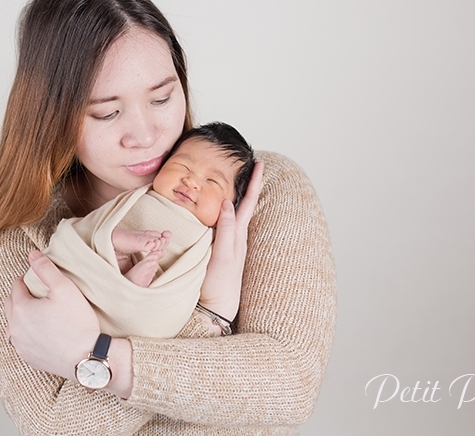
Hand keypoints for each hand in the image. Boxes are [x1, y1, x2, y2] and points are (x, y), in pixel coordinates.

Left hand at [4, 251, 99, 379]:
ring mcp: (20, 346)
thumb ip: (46, 269)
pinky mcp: (29, 359)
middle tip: (39, 294)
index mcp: (21, 309)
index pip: (17, 286)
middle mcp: (14, 329)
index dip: (28, 279)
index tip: (40, 280)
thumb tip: (32, 254)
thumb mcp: (65, 288)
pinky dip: (27, 334)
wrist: (87, 357)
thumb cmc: (78, 322)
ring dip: (21, 316)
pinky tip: (42, 331)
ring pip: (13, 325)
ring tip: (40, 312)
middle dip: (21, 296)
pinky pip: (22, 342)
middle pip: (10, 304)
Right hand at [199, 161, 263, 321]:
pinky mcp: (220, 252)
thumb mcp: (223, 256)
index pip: (248, 202)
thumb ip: (226, 230)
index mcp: (238, 235)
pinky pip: (224, 225)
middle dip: (247, 184)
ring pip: (235, 214)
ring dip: (238, 196)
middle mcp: (236, 237)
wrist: (216, 310)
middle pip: (244, 205)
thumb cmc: (220, 286)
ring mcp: (229, 245)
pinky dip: (225, 212)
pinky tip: (219, 211)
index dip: (254, 182)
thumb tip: (229, 202)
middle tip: (247, 165)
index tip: (258, 163)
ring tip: (236, 181)